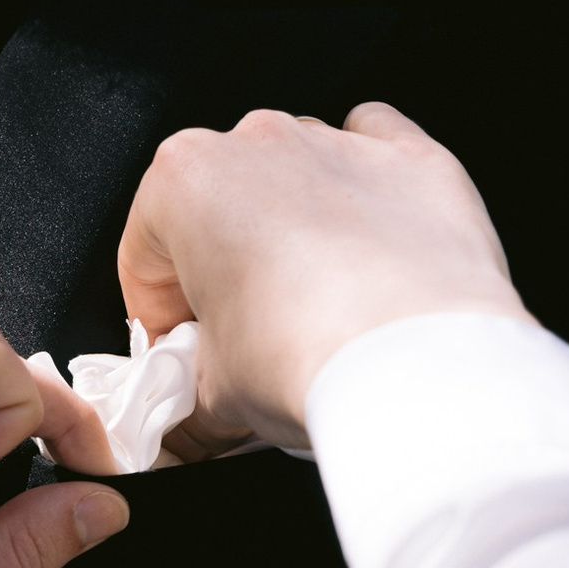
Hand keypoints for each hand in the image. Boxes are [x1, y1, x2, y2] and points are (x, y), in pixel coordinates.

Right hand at [117, 102, 531, 458]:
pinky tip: (373, 233)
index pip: (145, 255)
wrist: (422, 370)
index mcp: (183, 181)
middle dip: (228, 265)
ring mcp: (335, 143)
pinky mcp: (412, 158)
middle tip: (252, 339)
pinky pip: (377, 143)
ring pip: (296, 172)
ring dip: (297, 225)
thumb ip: (189, 397)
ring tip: (324, 304)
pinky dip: (369, 179)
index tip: (187, 355)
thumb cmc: (309, 358)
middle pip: (221, 207)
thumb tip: (191, 425)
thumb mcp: (216, 396)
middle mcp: (255, 143)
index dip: (163, 316)